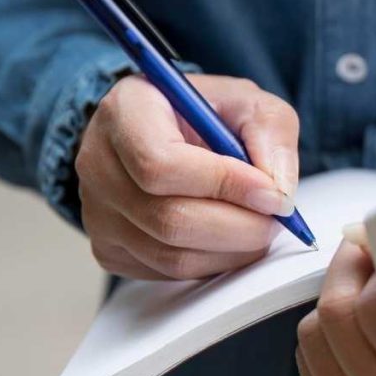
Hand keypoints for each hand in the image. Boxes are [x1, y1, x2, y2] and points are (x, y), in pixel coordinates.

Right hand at [76, 74, 298, 279]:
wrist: (167, 132)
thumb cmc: (206, 114)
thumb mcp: (248, 102)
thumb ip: (271, 134)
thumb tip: (278, 192)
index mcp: (125, 111)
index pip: (161, 163)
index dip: (224, 185)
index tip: (272, 194)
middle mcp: (98, 162)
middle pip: (169, 219)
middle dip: (239, 226)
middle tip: (276, 218)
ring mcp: (97, 212)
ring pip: (172, 256)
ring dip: (232, 250)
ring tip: (259, 226)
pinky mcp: (108, 249)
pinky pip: (168, 273)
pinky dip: (213, 263)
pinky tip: (230, 238)